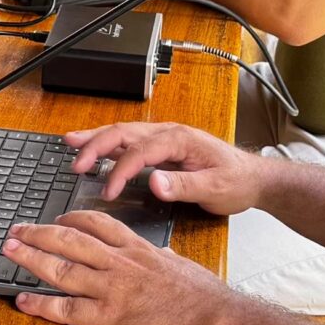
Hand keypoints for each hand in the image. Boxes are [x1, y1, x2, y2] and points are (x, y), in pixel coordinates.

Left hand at [3, 211, 237, 324]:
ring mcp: (112, 289)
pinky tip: (23, 301)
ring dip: (31, 258)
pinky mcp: (109, 318)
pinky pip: (67, 309)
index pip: (97, 224)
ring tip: (9, 251)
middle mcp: (119, 263)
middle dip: (39, 232)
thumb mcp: (178, 265)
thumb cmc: (203, 297)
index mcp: (137, 249)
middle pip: (70, 240)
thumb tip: (157, 255)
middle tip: (15, 230)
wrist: (214, 319)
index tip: (57, 218)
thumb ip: (160, 258)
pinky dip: (42, 304)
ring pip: (62, 268)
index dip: (72, 219)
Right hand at [63, 122, 265, 217]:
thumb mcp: (214, 188)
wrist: (253, 178)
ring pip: (124, 134)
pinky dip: (108, 146)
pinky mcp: (163, 149)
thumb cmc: (236, 181)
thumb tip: (153, 183)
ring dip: (97, 140)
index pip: (140, 152)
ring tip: (71, 145)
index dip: (120, 171)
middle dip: (96, 146)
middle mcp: (169, 134)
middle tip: (75, 163)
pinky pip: (130, 143)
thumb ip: (183, 186)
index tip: (108, 191)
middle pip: (124, 133)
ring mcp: (164, 139)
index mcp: (180, 139)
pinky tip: (93, 150)